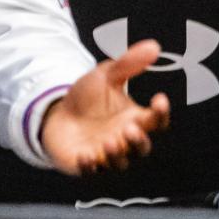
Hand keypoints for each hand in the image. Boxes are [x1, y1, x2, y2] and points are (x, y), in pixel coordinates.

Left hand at [39, 41, 169, 174]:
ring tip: (110, 142)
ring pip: (120, 162)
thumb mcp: (106, 75)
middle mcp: (124, 140)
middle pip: (141, 148)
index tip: (160, 99)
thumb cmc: (88, 98)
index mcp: (135, 119)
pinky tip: (85, 155)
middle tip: (130, 128)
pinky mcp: (86, 164)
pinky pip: (92, 172)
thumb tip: (154, 46)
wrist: (57, 112)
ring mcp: (106, 155)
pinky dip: (90, 167)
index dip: (161, 113)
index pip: (156, 121)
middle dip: (139, 140)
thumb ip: (128, 64)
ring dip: (117, 154)